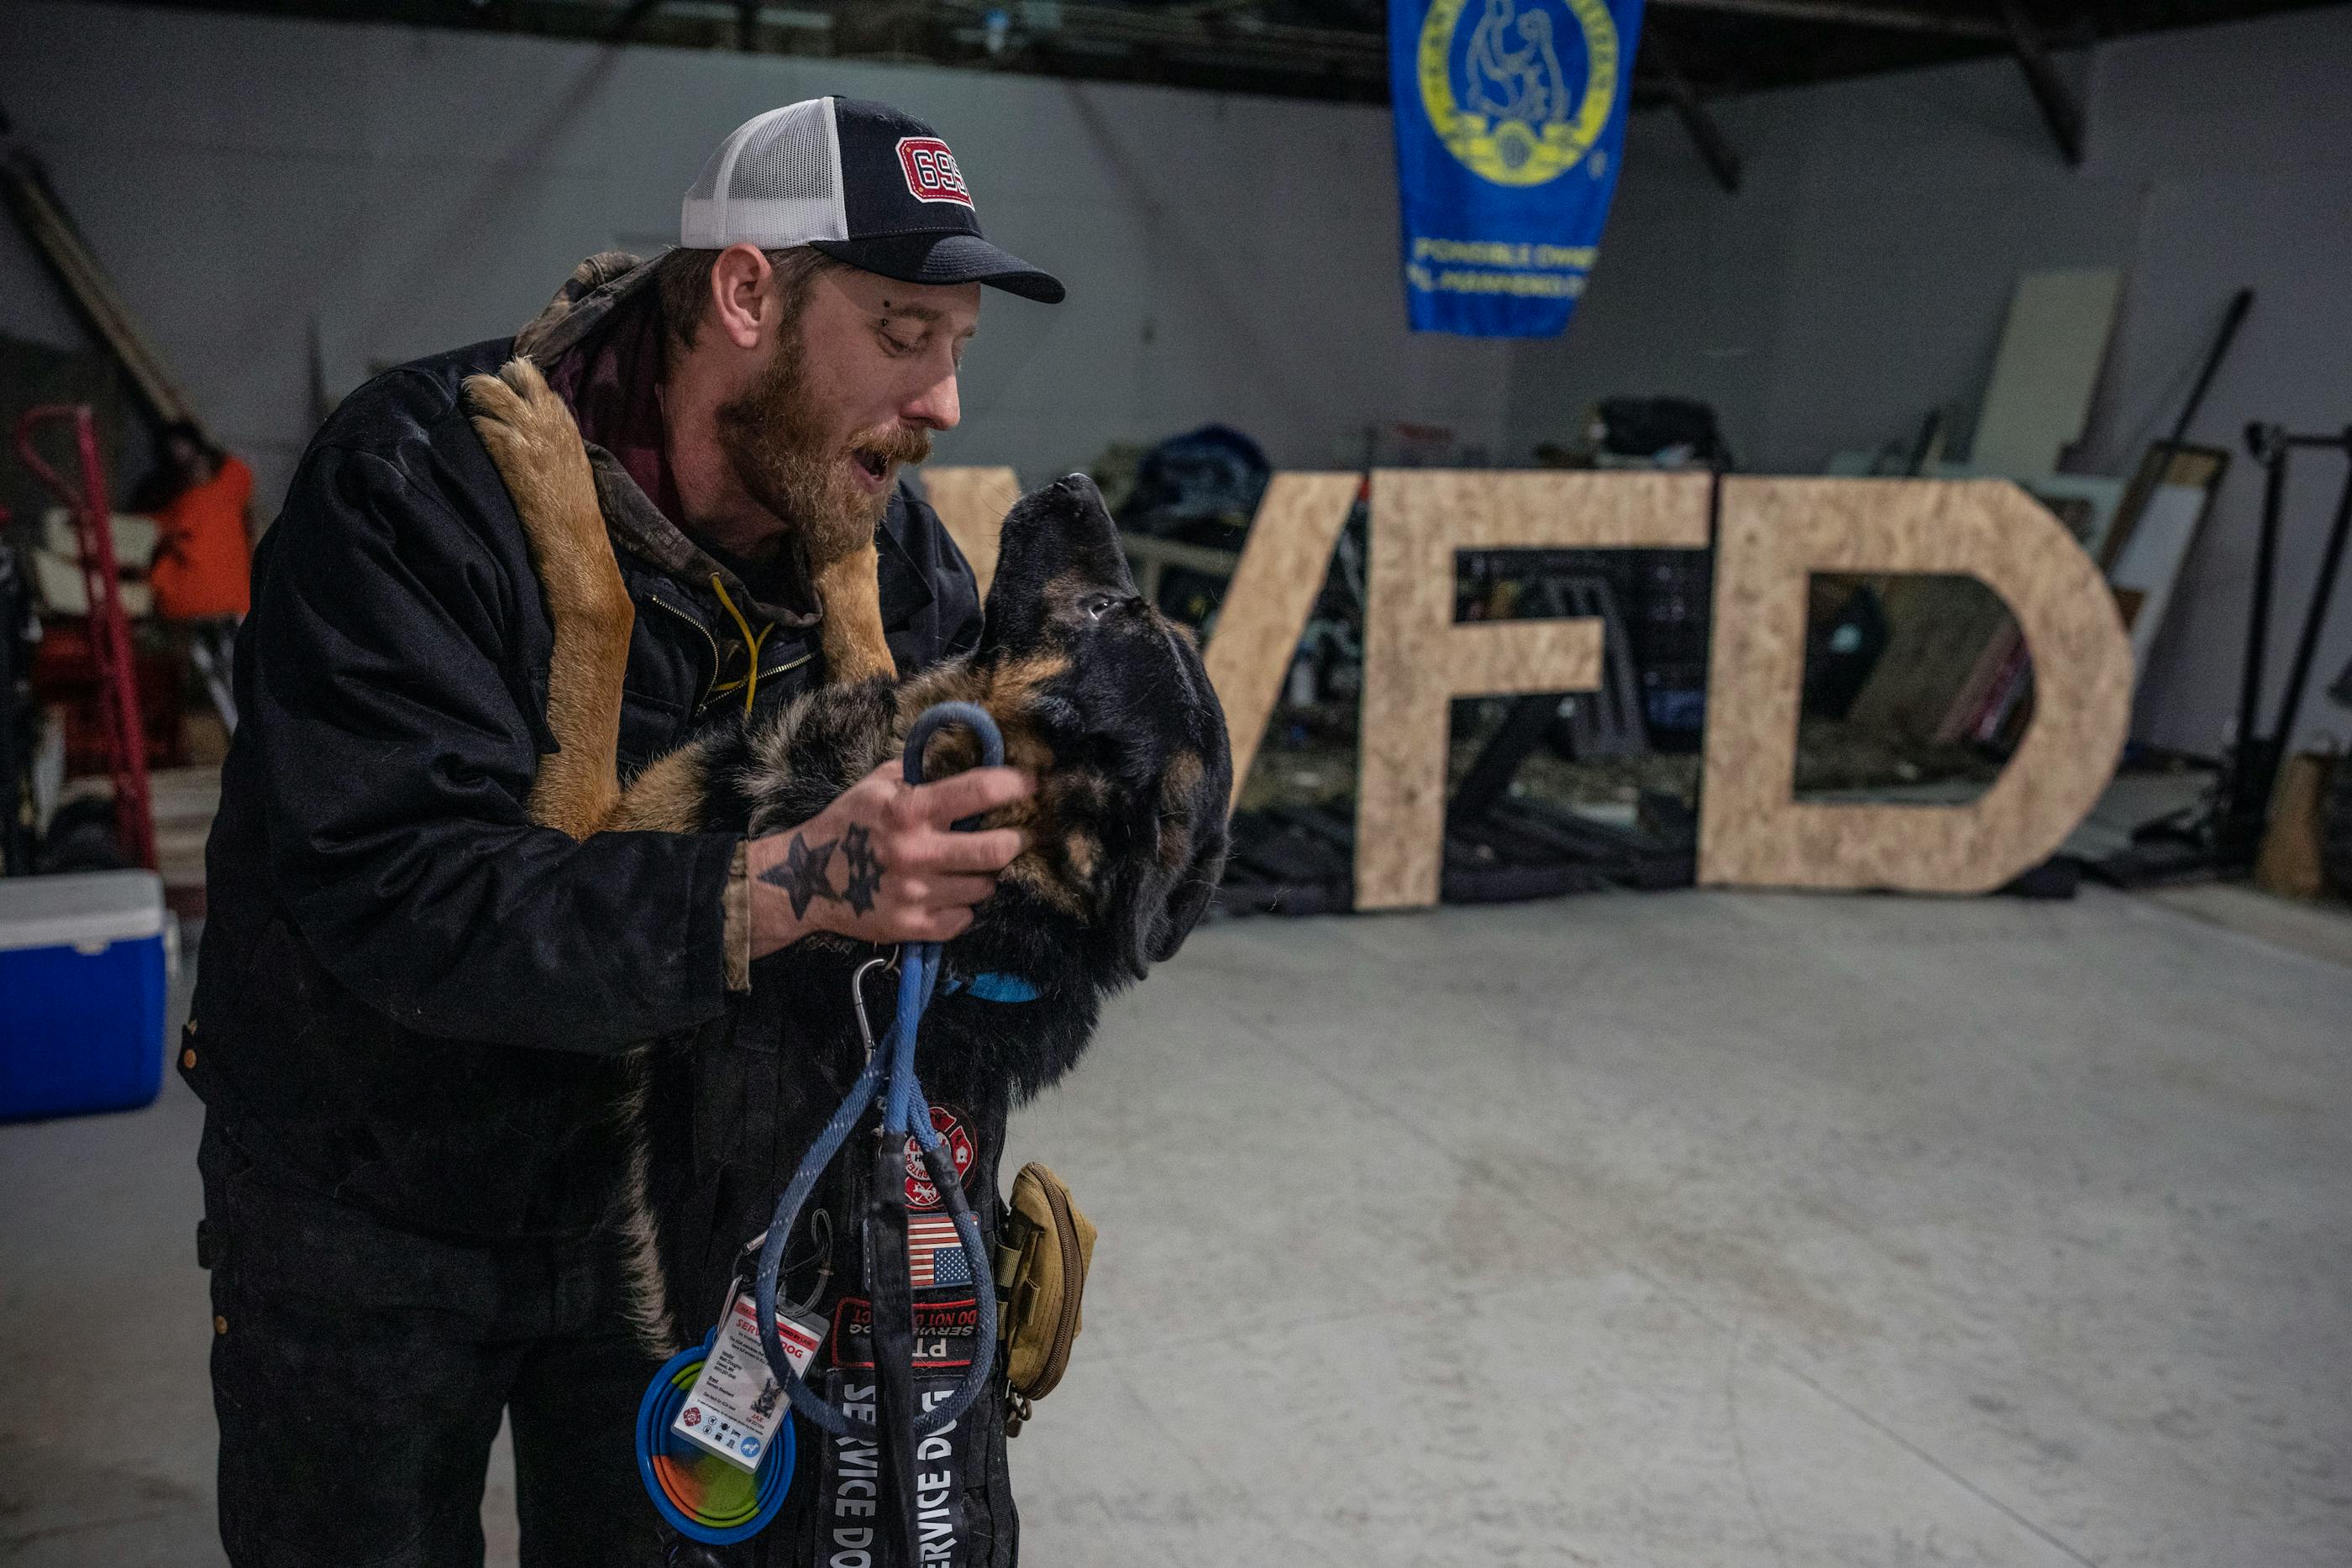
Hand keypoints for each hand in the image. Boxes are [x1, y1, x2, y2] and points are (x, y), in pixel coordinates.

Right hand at [747, 760, 1031, 957]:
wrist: (805, 880)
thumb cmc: (848, 823)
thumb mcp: (877, 785)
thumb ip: (921, 772)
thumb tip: (969, 755)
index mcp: (909, 809)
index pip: (979, 791)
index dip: (1015, 785)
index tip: (1033, 784)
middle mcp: (916, 852)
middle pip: (997, 850)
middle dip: (1015, 841)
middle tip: (1017, 837)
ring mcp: (915, 893)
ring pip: (984, 887)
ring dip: (985, 876)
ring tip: (972, 867)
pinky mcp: (911, 926)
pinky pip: (964, 919)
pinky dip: (964, 907)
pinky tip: (951, 894)